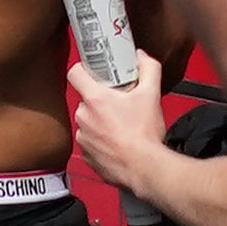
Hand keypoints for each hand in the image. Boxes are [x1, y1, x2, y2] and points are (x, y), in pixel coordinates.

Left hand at [69, 62, 172, 197]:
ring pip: (88, 122)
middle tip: (119, 104)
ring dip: (100, 122)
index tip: (95, 72)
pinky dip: (101, 142)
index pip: (74, 73)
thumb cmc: (145, 134)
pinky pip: (91, 142)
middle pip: (86, 99)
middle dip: (100, 100)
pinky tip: (118, 144)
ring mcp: (83, 138)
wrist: (144, 169)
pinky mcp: (87, 156)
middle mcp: (83, 117)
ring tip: (121, 127)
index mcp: (95, 99)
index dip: (83, 69)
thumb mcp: (152, 95)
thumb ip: (148, 68)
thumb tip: (141, 56)